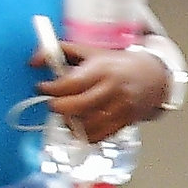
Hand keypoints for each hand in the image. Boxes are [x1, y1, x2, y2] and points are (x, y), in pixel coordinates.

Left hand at [37, 44, 170, 144]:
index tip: (42, 87)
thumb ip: (60, 51)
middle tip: (53, 103)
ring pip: (85, 124)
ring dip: (69, 122)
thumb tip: (33, 61)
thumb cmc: (118, 64)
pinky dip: (84, 134)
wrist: (154, 76)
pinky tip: (80, 125)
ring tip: (67, 114)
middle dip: (56, 107)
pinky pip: (98, 136)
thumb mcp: (91, 51)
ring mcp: (120, 107)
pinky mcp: (124, 122)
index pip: (69, 83)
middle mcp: (111, 89)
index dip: (49, 88)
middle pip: (75, 107)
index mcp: (101, 69)